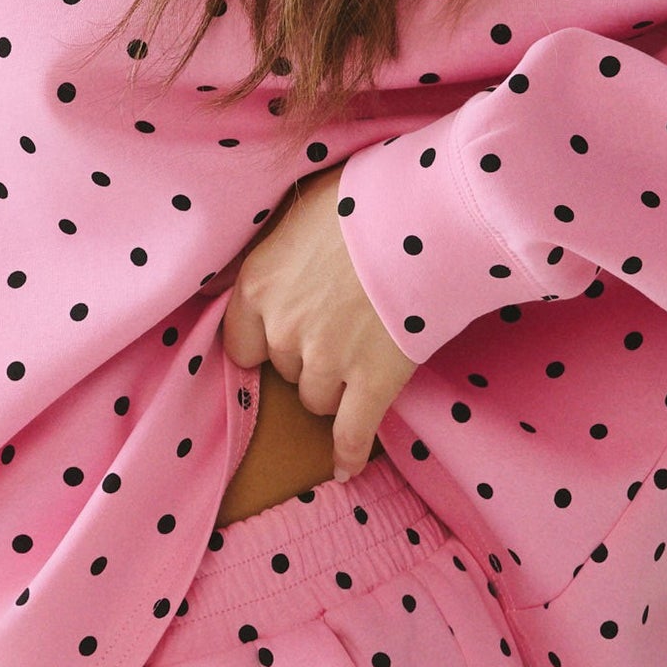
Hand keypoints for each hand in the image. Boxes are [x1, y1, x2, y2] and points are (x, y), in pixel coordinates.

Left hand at [220, 165, 417, 480]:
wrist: (426, 214)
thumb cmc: (366, 199)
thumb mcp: (302, 208)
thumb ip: (281, 246)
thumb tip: (276, 256)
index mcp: (258, 286)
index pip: (240, 342)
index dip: (264, 342)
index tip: (281, 337)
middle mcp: (284, 329)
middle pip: (286, 370)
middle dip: (308, 357)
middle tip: (341, 327)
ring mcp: (328, 361)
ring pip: (317, 400)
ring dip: (335, 387)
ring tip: (363, 357)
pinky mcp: (373, 382)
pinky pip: (353, 431)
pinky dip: (349, 452)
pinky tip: (346, 468)